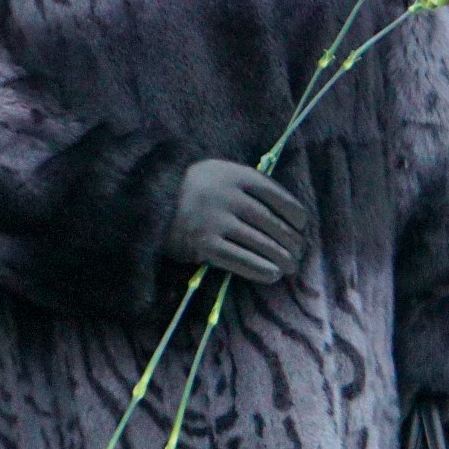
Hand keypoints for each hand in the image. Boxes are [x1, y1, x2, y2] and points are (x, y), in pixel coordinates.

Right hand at [162, 160, 308, 283]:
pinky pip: (242, 260)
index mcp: (234, 174)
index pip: (277, 196)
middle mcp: (227, 196)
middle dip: (291, 242)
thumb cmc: (190, 189)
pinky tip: (271, 274)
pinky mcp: (203, 245)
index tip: (301, 227)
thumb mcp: (218, 174)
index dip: (295, 215)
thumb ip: (248, 186)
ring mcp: (214, 221)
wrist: (147, 202)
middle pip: (272, 224)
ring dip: (281, 259)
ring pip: (261, 245)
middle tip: (298, 254)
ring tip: (289, 267)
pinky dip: (261, 270)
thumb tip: (286, 214)